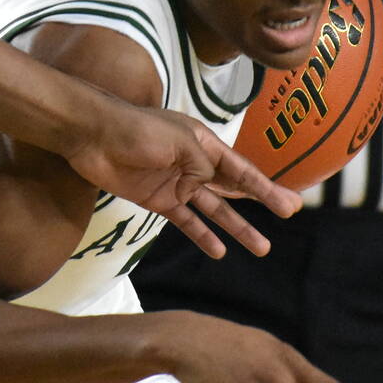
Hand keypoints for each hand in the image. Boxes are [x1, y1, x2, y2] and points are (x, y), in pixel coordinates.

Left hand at [63, 98, 301, 257]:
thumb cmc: (137, 130)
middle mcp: (195, 164)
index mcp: (204, 144)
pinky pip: (186, 221)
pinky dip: (202, 236)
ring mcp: (177, 184)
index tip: (290, 205)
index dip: (266, 187)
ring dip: (238, 228)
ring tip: (262, 248)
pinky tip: (220, 251)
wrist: (92, 136)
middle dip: (262, 202)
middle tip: (289, 216)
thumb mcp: (179, 144)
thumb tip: (209, 186)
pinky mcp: (157, 200)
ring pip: (215, 210)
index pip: (241, 170)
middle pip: (235, 188)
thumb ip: (200, 167)